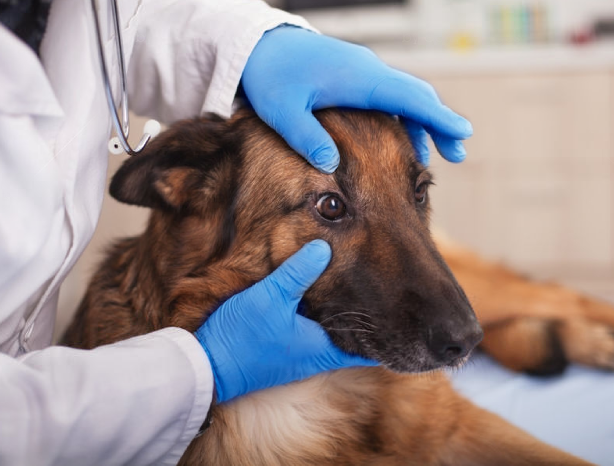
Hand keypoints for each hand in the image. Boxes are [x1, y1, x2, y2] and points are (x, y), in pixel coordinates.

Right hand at [195, 240, 375, 402]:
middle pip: (353, 339)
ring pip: (332, 334)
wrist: (208, 365)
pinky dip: (322, 317)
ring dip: (344, 318)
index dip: (388, 335)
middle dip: (368, 320)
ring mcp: (299, 354)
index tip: (405, 316)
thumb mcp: (271, 297)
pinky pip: (312, 332)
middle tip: (388, 293)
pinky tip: (319, 297)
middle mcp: (315, 354)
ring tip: (360, 288)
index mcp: (322, 348)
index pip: (369, 348)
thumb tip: (325, 247)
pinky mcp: (284, 350)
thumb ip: (298, 272)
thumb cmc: (242, 337)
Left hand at [241, 26, 472, 171]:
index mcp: (358, 78)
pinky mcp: (356, 76)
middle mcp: (368, 70)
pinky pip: (389, 95)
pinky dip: (404, 115)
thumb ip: (306, 137)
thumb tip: (330, 167)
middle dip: (440, 123)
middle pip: (416, 95)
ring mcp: (364, 71)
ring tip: (434, 155)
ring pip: (405, 95)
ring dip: (423, 121)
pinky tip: (403, 140)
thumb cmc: (271, 76)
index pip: (408, 97)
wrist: (259, 45)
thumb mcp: (282, 110)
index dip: (437, 117)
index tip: (463, 133)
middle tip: (458, 153)